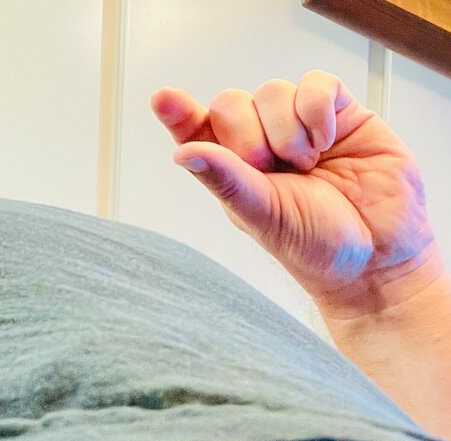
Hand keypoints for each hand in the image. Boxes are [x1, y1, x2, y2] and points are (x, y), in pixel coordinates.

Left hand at [150, 70, 444, 316]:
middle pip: (230, 104)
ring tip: (307, 165)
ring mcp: (299, 126)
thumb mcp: (263, 217)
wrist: (376, 256)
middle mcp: (262, 146)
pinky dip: (317, 110)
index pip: (197, 135)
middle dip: (246, 135)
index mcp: (233, 175)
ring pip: (272, 91)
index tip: (162, 99)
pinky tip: (327, 141)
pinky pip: (315, 84)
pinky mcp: (339, 112)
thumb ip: (226, 181)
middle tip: (269, 168)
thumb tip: (183, 153)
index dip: (179, 114)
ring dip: (286, 130)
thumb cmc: (316, 248)